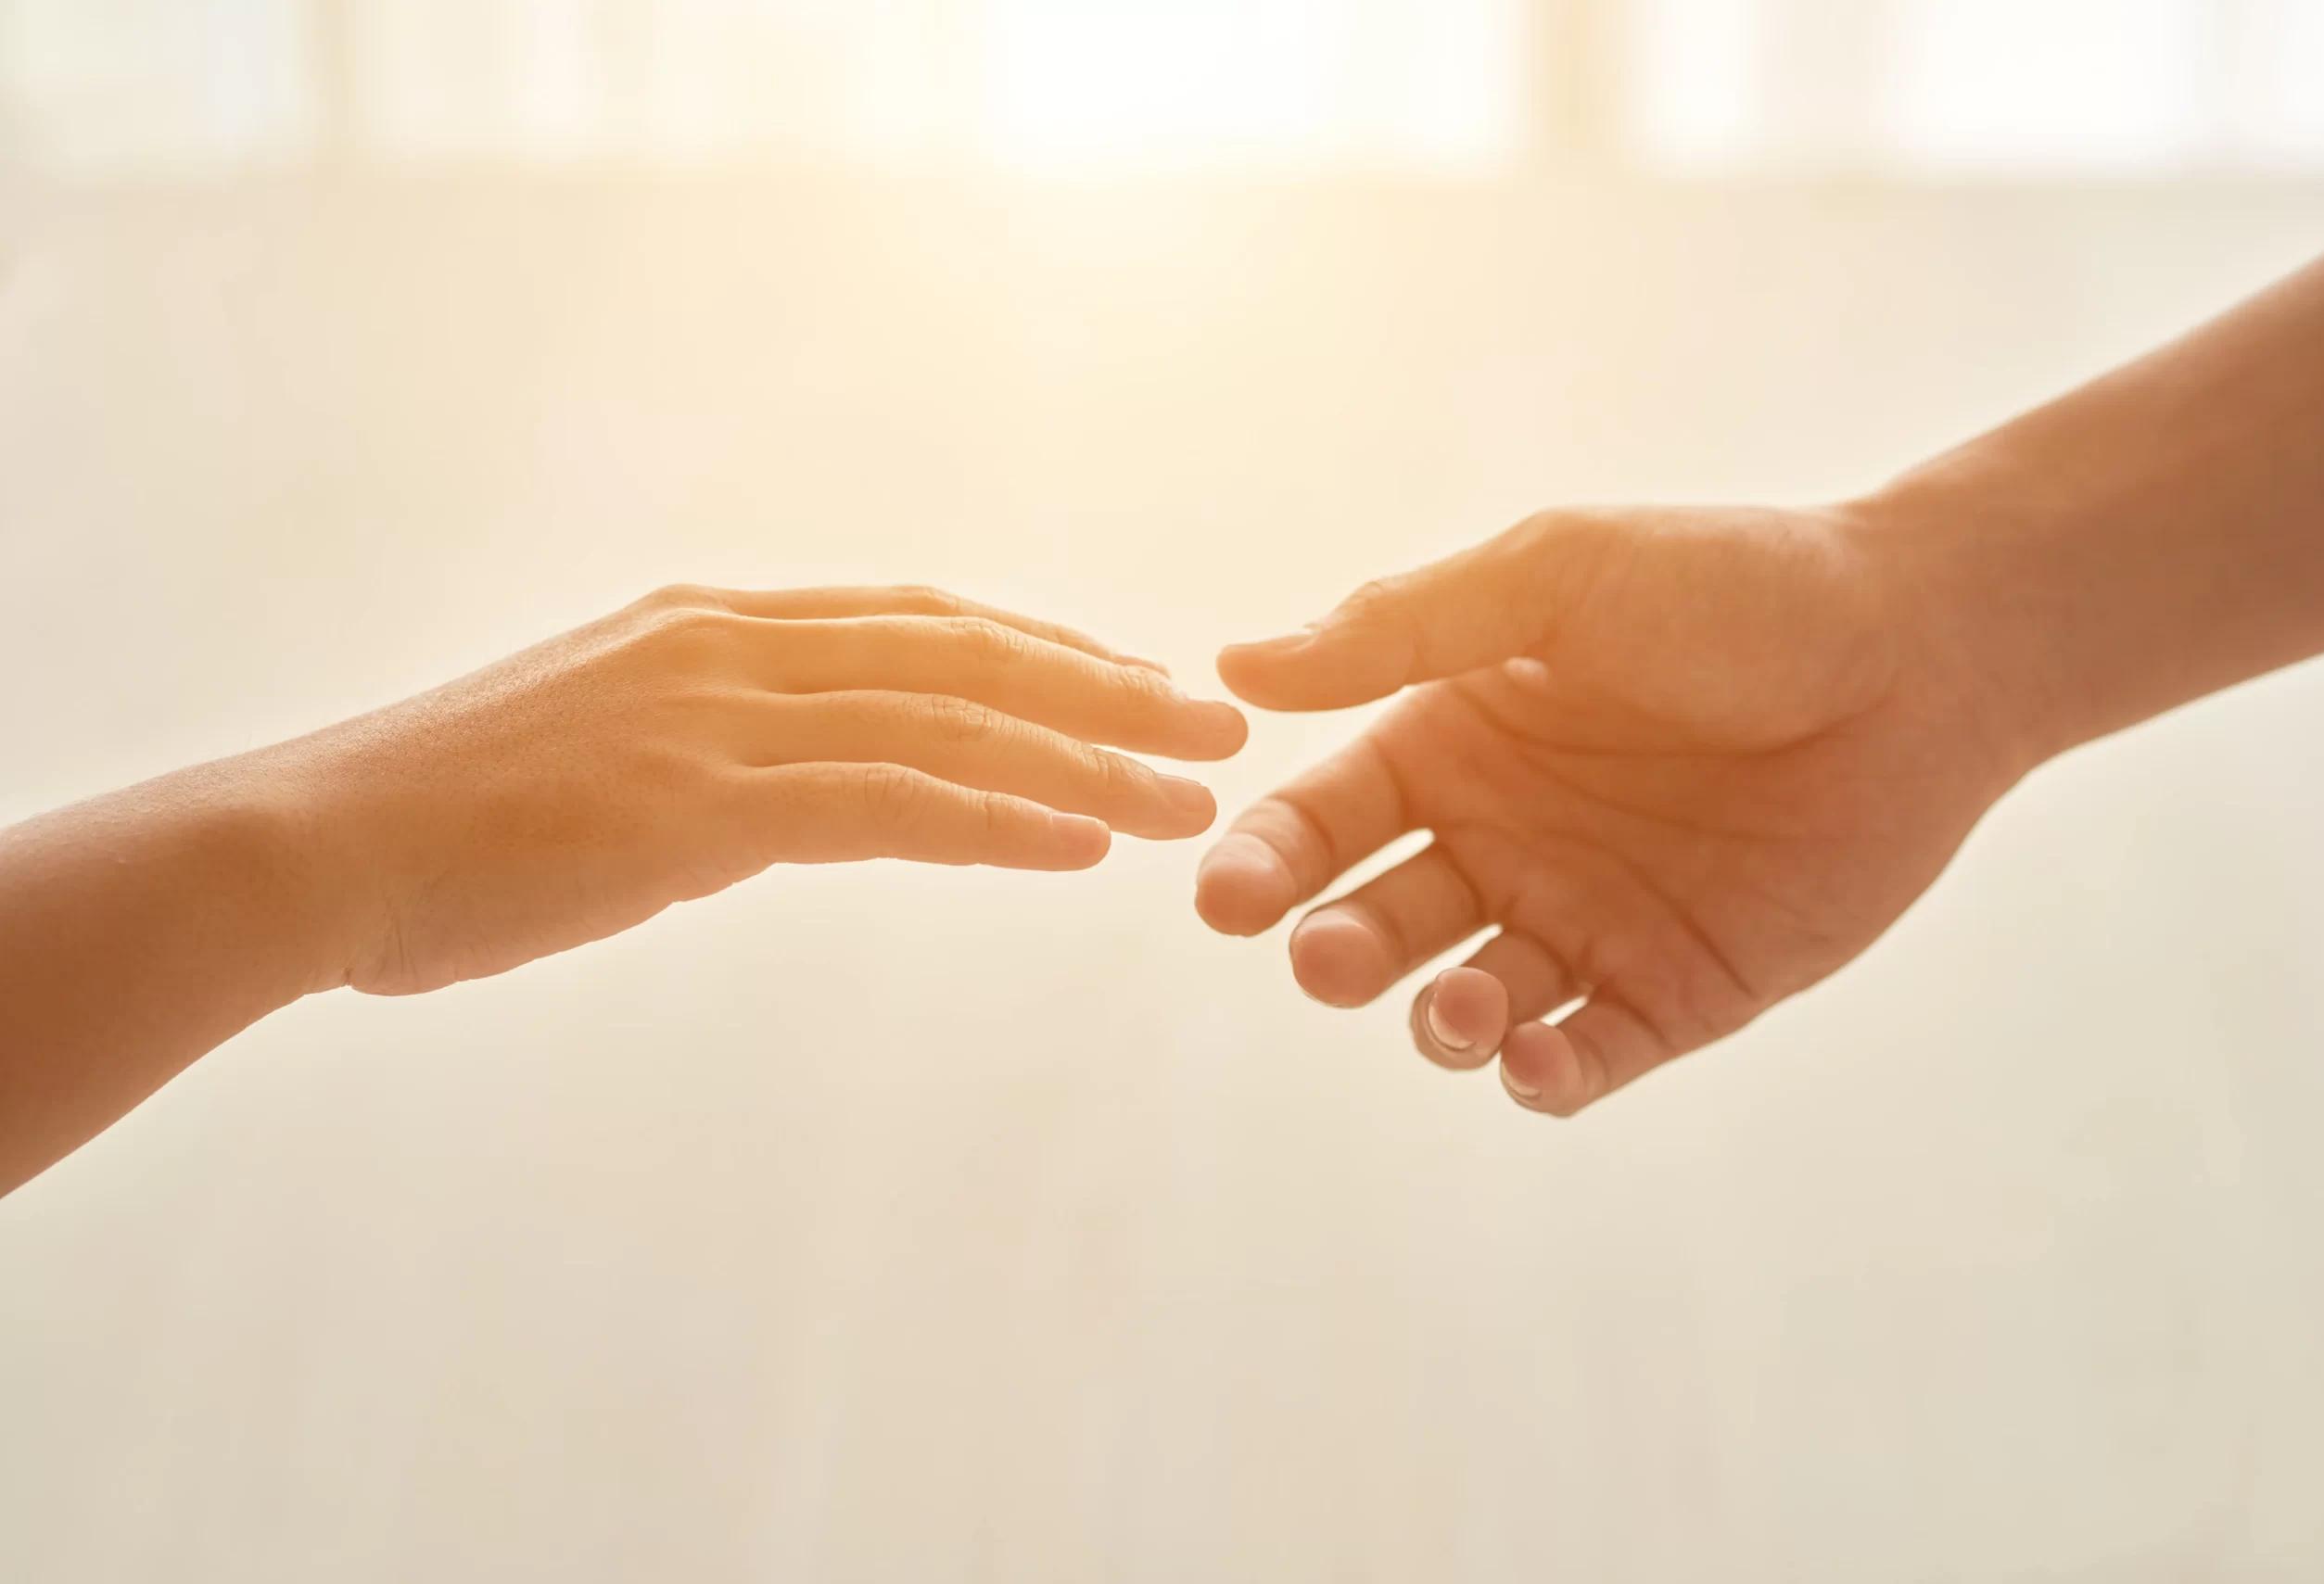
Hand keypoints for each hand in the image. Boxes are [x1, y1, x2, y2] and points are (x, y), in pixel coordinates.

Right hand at [267, 584, 1246, 995]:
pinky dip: (1000, 820)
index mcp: (709, 626)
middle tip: (1216, 718)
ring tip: (1195, 796)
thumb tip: (793, 800)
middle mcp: (729, 646)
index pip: (916, 619)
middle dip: (1103, 684)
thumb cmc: (442, 823)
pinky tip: (1086, 847)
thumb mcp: (596, 752)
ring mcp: (714, 717)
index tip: (1131, 674)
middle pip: (964, 650)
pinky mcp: (697, 805)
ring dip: (1087, 759)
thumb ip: (707, 756)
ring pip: (949, 721)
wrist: (309, 849)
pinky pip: (888, 805)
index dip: (1040, 644)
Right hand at [1196, 505, 2024, 1116]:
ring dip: (1439, 1022)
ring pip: (1468, 1003)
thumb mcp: (1555, 577)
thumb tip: (1238, 668)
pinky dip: (1544, 1076)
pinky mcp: (1679, 990)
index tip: (1225, 898)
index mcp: (1456, 739)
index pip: (1324, 817)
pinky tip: (1533, 1061)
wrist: (1927, 650)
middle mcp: (1505, 839)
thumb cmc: (1734, 589)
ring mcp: (1588, 921)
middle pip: (1377, 922)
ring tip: (1458, 1009)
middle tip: (1329, 957)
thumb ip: (1404, 626)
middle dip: (1335, 952)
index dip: (1265, 861)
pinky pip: (1585, 1055)